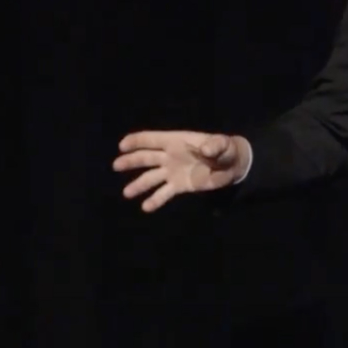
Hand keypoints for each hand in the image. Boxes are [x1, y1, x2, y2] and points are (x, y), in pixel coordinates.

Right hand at [113, 130, 248, 211]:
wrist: (232, 166)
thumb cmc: (225, 150)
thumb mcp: (222, 145)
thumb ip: (215, 146)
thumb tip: (206, 148)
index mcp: (177, 141)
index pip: (153, 140)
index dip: (138, 141)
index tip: (122, 145)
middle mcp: (170, 156)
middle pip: (146, 158)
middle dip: (131, 161)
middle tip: (116, 165)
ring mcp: (173, 171)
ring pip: (151, 177)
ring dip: (139, 184)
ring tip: (127, 193)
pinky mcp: (179, 185)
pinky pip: (164, 193)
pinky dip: (155, 200)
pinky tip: (146, 207)